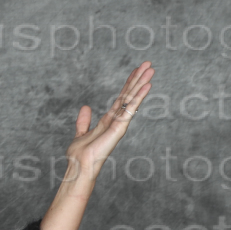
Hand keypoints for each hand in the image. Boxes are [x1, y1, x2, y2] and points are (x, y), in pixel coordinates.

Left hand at [60, 61, 153, 196]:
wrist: (80, 166)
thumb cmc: (80, 155)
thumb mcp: (80, 133)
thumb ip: (84, 121)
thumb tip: (85, 107)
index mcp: (109, 119)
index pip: (121, 97)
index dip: (128, 83)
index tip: (136, 70)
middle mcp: (117, 119)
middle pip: (129, 95)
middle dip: (138, 79)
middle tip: (148, 63)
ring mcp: (120, 123)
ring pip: (132, 99)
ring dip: (141, 83)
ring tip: (151, 69)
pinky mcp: (120, 127)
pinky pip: (131, 109)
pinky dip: (139, 97)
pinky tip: (147, 85)